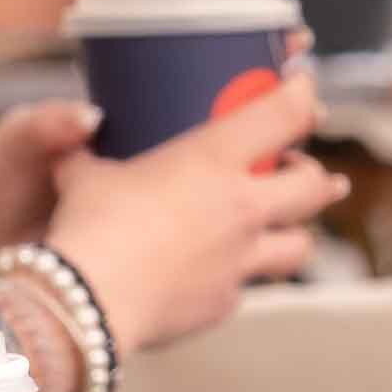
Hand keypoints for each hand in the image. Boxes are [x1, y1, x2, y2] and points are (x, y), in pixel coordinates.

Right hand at [40, 69, 343, 373]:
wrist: (87, 301)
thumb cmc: (89, 228)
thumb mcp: (84, 176)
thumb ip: (89, 156)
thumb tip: (75, 140)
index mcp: (212, 159)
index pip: (283, 115)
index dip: (303, 97)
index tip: (304, 89)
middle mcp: (241, 208)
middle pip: (312, 186)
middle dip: (317, 176)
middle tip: (301, 170)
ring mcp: (240, 259)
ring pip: (300, 246)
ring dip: (297, 234)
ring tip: (286, 229)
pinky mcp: (225, 302)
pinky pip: (244, 287)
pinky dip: (236, 279)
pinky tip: (217, 275)